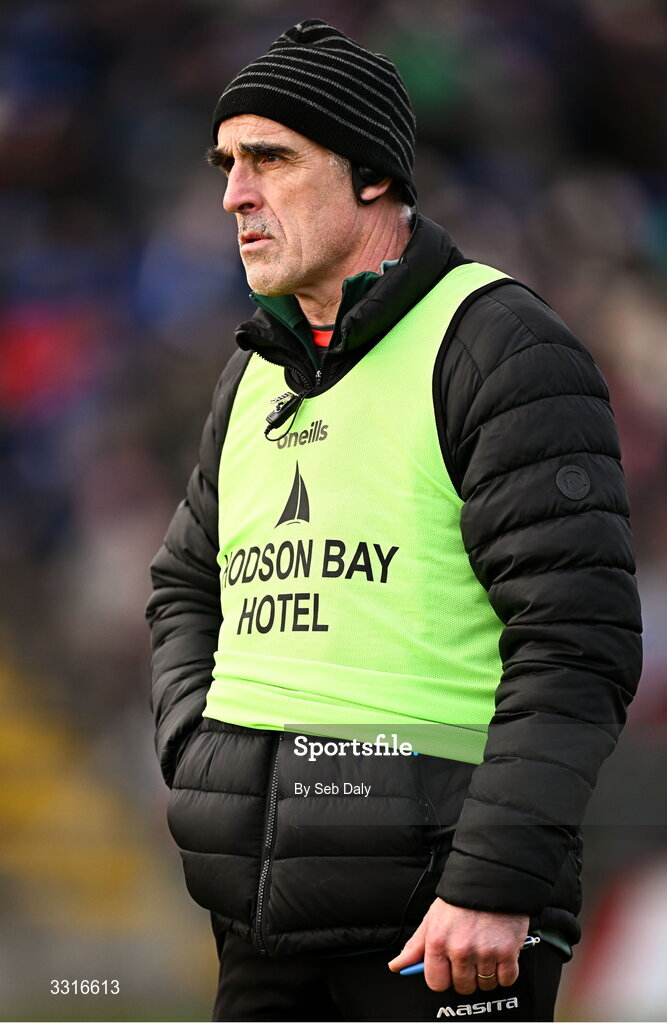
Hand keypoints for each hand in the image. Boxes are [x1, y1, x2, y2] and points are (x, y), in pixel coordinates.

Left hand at [387, 898, 528, 993]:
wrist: (490, 878)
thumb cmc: (460, 899)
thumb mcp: (432, 918)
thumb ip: (415, 946)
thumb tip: (397, 966)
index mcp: (438, 941)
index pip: (436, 983)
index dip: (444, 978)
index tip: (449, 970)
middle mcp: (460, 949)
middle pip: (463, 986)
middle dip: (466, 976)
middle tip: (469, 957)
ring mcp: (485, 952)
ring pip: (485, 985)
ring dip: (487, 974)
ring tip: (485, 952)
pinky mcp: (508, 952)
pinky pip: (507, 980)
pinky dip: (505, 972)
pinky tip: (500, 955)